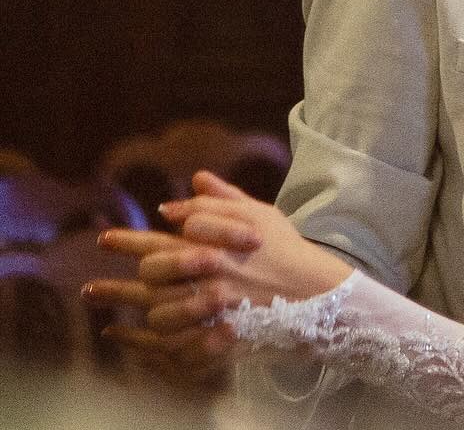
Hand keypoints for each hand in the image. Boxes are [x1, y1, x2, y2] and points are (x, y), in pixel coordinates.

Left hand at [86, 170, 352, 342]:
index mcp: (215, 245)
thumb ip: (222, 200)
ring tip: (93, 296)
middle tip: (88, 278)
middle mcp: (207, 277)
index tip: (106, 238)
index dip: (133, 238)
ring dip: (121, 302)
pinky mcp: (211, 336)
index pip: (165, 238)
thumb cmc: (285, 250)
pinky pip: (165, 343)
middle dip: (118, 273)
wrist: (314, 296)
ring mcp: (209, 309)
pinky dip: (138, 340)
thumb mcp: (260, 215)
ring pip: (153, 309)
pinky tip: (117, 333)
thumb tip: (192, 181)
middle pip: (151, 274)